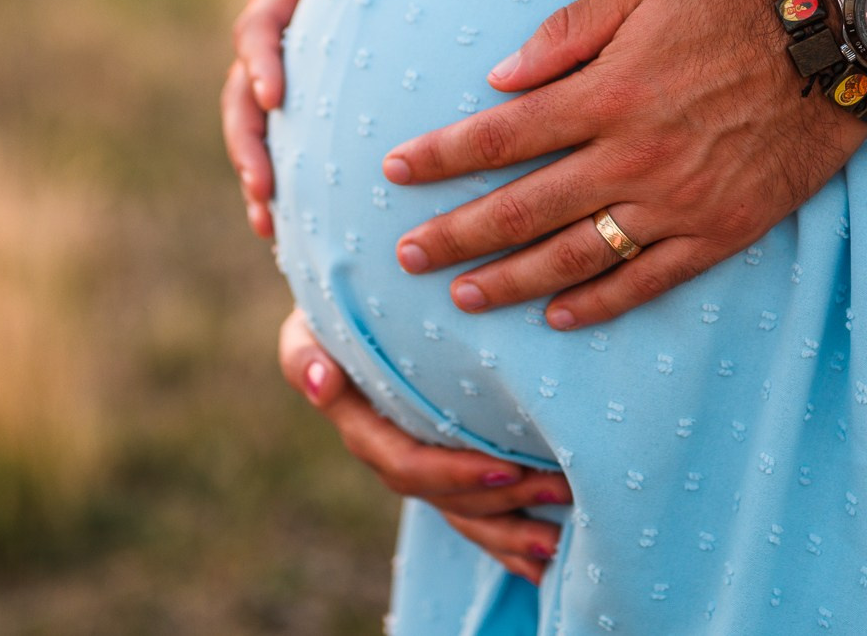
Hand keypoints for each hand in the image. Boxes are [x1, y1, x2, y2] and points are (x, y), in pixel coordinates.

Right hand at [224, 0, 350, 237]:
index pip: (257, 31)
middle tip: (262, 189)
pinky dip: (278, 181)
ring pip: (254, 129)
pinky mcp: (298, 99)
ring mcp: (280, 71)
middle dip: (248, 145)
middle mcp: (272, 40)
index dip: (261, 64)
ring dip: (256, 173)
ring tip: (267, 223)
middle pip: (242, 96)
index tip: (274, 98)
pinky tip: (286, 229)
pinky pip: (279, 142)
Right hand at [277, 308, 567, 583]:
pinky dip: (509, 544)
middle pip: (444, 498)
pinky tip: (548, 560)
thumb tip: (321, 380)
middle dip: (500, 504)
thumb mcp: (311, 324)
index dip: (452, 474)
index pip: (403, 464)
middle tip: (560, 487)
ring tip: (560, 537)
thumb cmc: (338, 306)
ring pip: (464, 515)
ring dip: (512, 532)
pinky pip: (476, 517)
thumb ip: (306, 351)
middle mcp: (390, 454)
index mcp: (360, 427)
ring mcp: (422, 464)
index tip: (505, 468)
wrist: (356, 308)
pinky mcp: (448, 466)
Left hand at [384, 0, 866, 327]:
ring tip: (462, 297)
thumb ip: (565, 32)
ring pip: (575, 255)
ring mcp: (676, 200)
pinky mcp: (720, 230)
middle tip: (405, 257)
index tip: (393, 171)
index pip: (498, 136)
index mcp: (605, 92)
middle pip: (522, 208)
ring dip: (510, 281)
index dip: (440, 158)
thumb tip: (498, 80)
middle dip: (455, 236)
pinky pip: (648, 279)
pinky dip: (599, 303)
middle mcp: (631, 156)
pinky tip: (557, 318)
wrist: (838, 39)